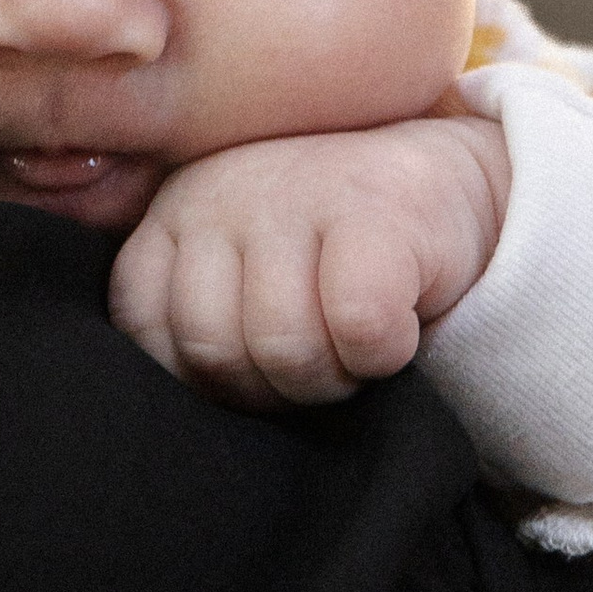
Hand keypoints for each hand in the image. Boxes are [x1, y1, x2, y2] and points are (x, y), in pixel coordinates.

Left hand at [107, 111, 509, 410]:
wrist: (449, 185)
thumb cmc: (330, 252)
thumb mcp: (239, 269)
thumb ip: (193, 313)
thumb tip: (170, 405)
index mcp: (176, 213)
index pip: (143, 326)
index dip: (201, 377)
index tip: (252, 367)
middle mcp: (221, 192)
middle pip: (213, 350)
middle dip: (271, 388)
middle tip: (317, 361)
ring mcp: (297, 193)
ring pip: (284, 346)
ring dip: (331, 377)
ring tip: (352, 347)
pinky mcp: (379, 211)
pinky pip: (360, 326)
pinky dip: (383, 353)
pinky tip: (397, 328)